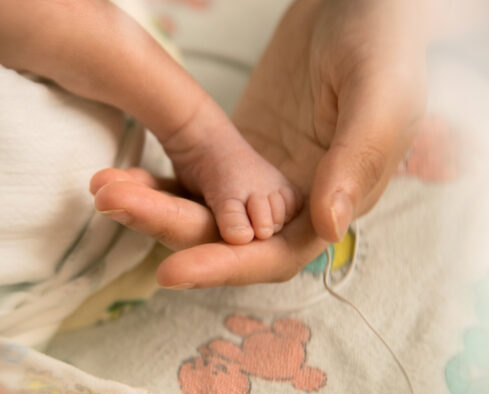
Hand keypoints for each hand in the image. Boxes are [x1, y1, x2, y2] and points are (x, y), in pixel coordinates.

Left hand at [93, 0, 427, 286]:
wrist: (358, 0)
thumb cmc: (383, 42)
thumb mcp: (381, 94)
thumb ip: (357, 160)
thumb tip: (327, 228)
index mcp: (335, 201)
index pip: (274, 255)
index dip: (225, 267)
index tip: (170, 271)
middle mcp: (294, 201)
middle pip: (225, 237)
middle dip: (169, 227)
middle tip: (114, 202)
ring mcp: (260, 177)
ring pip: (203, 209)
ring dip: (154, 205)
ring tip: (105, 187)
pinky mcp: (235, 151)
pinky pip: (192, 175)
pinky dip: (158, 180)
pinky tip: (122, 175)